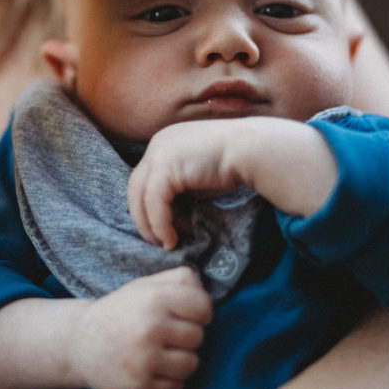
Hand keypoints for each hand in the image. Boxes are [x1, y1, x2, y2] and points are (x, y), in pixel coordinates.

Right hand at [70, 266, 211, 388]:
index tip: (185, 316)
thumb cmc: (121, 312)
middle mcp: (150, 328)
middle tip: (165, 336)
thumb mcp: (145, 285)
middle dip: (185, 337)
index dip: (199, 312)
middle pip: (198, 337)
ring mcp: (144, 360)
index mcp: (154, 298)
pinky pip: (176, 388)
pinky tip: (151, 371)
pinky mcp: (140, 386)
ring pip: (190, 364)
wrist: (81, 343)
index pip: (203, 307)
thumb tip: (205, 290)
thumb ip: (179, 279)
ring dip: (179, 361)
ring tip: (159, 354)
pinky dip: (168, 383)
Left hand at [128, 120, 244, 249]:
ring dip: (150, 226)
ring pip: (140, 197)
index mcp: (163, 144)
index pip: (144, 181)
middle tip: (160, 242)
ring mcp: (159, 152)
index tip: (166, 230)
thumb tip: (169, 219)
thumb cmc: (232, 165)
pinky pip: (154, 202)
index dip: (150, 209)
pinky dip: (160, 224)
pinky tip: (171, 239)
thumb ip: (179, 194)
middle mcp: (157, 144)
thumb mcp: (196, 180)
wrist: (252, 150)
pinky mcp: (166, 165)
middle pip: (136, 189)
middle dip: (145, 219)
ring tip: (167, 244)